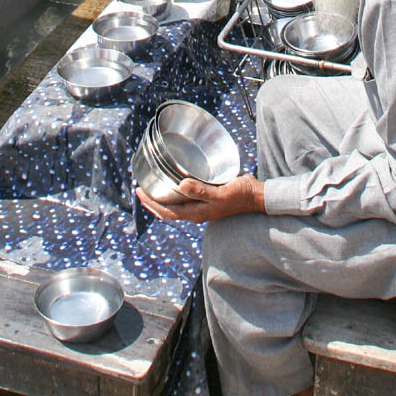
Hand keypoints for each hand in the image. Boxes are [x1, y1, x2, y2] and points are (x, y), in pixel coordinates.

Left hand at [136, 173, 264, 222]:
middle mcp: (197, 212)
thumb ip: (201, 191)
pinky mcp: (208, 199)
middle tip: (140, 189)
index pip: (167, 212)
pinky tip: (176, 182)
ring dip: (163, 198)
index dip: (151, 203)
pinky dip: (176, 193)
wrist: (256, 197)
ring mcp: (202, 207)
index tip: (139, 192)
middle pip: (168, 211)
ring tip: (153, 187)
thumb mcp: (220, 193)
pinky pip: (186, 198)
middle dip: (153, 202)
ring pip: (176, 206)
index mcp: (197, 213)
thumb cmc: (240, 196)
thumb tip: (181, 185)